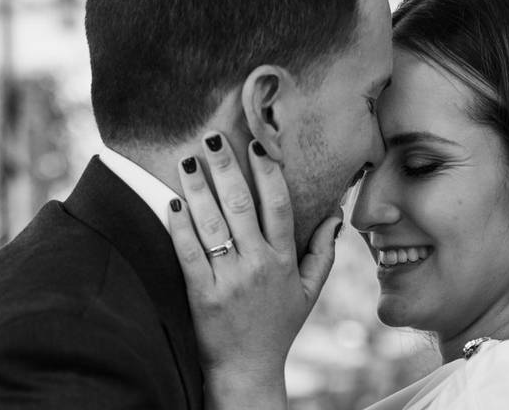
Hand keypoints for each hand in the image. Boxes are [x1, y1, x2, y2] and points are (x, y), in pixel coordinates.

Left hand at [167, 132, 341, 409]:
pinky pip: (189, 253)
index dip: (268, 172)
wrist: (247, 370)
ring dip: (198, 188)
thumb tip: (337, 214)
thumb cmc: (278, 327)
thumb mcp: (309, 291)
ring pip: (212, 223)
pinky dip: (179, 227)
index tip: (256, 145)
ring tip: (186, 160)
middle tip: (211, 137)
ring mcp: (229, 280)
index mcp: (284, 260)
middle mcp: (258, 265)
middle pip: (241, 205)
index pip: (279, 205)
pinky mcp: (201, 294)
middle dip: (225, 167)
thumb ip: (323, 252)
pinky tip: (172, 203)